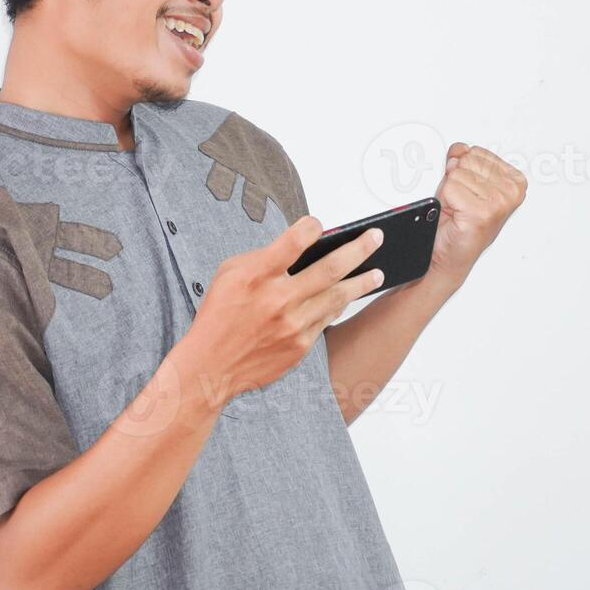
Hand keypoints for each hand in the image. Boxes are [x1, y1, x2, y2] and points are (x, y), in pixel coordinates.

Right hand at [183, 216, 385, 410]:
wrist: (211, 365)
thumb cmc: (219, 314)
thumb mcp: (229, 273)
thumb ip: (264, 257)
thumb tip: (299, 246)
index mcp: (256, 276)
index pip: (294, 241)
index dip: (311, 226)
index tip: (319, 223)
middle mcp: (277, 300)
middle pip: (330, 268)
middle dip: (359, 249)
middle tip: (377, 237)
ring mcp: (292, 325)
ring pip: (338, 297)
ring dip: (361, 282)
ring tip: (378, 272)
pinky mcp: (299, 346)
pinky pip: (327, 319)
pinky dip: (339, 305)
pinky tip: (348, 296)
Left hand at [426, 143, 526, 290]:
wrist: (447, 254)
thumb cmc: (457, 222)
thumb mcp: (462, 181)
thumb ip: (462, 159)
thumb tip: (459, 148)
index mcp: (514, 181)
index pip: (475, 152)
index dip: (463, 170)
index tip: (469, 190)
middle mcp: (510, 192)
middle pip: (466, 160)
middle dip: (456, 180)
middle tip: (461, 201)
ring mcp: (498, 202)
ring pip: (456, 174)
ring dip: (451, 192)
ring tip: (458, 208)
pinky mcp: (482, 213)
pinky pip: (450, 187)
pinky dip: (447, 201)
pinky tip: (456, 214)